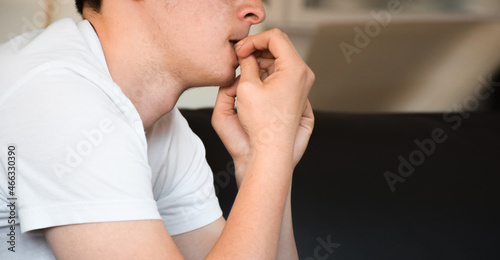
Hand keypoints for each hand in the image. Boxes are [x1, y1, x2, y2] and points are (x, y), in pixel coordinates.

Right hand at [212, 29, 314, 180]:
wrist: (272, 151)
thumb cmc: (261, 124)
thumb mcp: (247, 87)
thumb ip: (247, 63)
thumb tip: (246, 54)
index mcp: (295, 68)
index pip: (275, 37)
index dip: (253, 40)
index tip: (239, 51)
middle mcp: (303, 74)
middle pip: (279, 46)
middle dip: (257, 48)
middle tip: (239, 57)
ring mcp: (302, 84)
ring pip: (280, 60)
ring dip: (261, 60)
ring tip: (243, 71)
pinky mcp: (297, 93)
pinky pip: (281, 73)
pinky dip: (267, 72)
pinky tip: (253, 81)